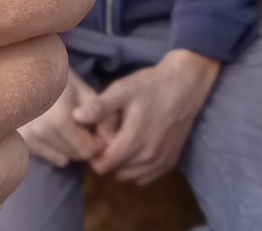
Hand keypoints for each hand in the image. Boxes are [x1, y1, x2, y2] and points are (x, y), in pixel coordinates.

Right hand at [20, 69, 107, 167]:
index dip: (98, 141)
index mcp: (59, 119)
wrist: (29, 74)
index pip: (88, 150)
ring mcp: (30, 138)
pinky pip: (51, 157)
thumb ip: (101, 116)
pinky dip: (57, 147)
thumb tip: (111, 140)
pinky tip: (54, 129)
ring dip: (71, 146)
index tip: (97, 127)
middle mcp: (42, 132)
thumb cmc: (60, 79)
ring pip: (64, 158)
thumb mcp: (85, 92)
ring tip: (68, 124)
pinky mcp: (25, 142)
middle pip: (76, 156)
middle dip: (84, 143)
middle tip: (82, 124)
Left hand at [74, 50, 220, 185]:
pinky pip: (146, 176)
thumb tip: (76, 117)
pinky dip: (138, 167)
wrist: (185, 85)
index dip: (94, 153)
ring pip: (130, 176)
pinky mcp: (171, 162)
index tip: (97, 136)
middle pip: (115, 171)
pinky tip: (138, 145)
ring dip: (123, 163)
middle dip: (108, 157)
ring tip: (124, 138)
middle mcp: (148, 158)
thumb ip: (99, 107)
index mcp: (133, 141)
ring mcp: (161, 162)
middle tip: (111, 134)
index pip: (103, 165)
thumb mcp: (122, 90)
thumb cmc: (150, 85)